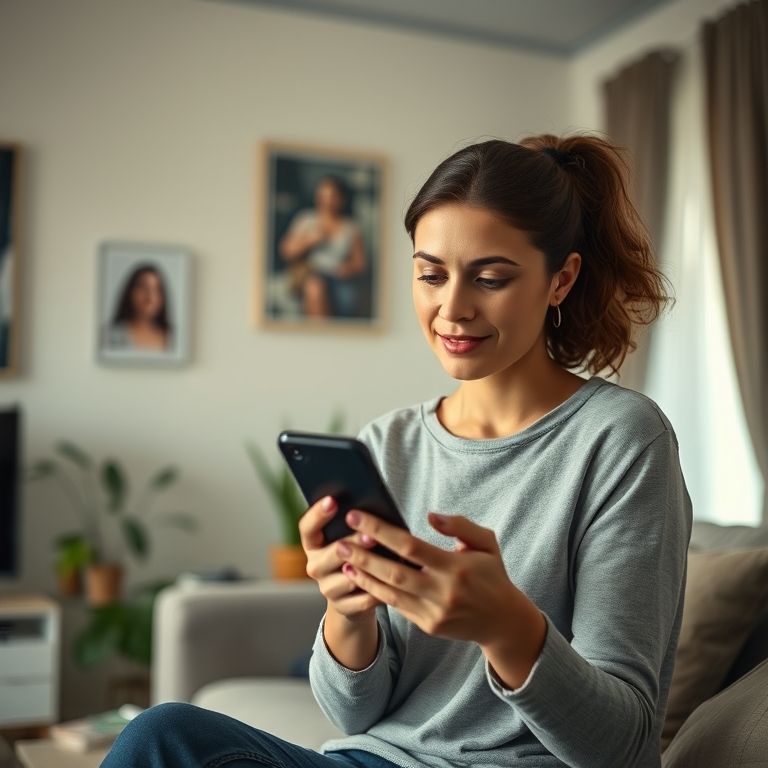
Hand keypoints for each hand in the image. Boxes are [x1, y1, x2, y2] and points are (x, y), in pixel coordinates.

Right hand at [299, 496, 379, 620]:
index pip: (307, 527)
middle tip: (371, 536)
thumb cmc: (356, 555)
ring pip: (348, 578)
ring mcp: (326, 588)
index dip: (318, 514)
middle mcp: (315, 566)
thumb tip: (372, 507)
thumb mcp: (349, 539)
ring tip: (387, 561)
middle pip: (331, 553)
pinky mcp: (342, 607)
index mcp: (313, 544)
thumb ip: (354, 525)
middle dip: (353, 543)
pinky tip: (392, 584)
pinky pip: (362, 599)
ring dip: (368, 570)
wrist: (354, 596)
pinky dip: (378, 592)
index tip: (333, 500)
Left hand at [334, 511, 516, 642]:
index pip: (410, 546)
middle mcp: (442, 592)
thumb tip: (430, 516)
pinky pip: (396, 607)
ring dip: (364, 576)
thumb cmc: (491, 574)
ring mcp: (434, 612)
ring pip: (390, 592)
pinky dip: (376, 592)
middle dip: (363, 555)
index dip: (380, 530)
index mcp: (455, 567)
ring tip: (343, 561)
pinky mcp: (428, 625)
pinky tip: (360, 579)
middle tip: (339, 542)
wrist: (503, 621)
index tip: (357, 516)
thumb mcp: (486, 543)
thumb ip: (460, 525)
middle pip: (394, 572)